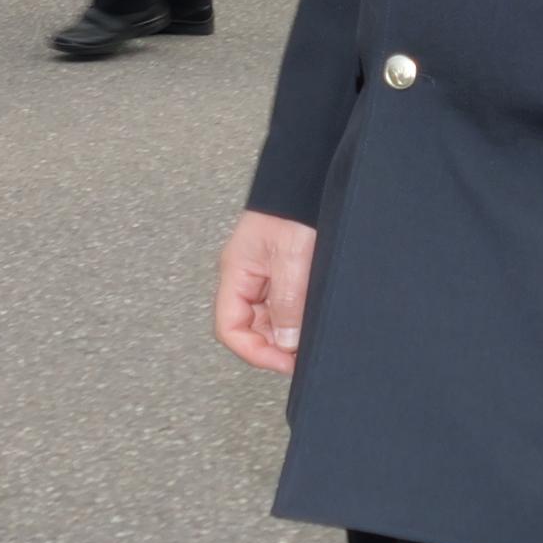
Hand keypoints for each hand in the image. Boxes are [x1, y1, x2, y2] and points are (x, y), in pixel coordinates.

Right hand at [214, 210, 317, 374]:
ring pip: (267, 320)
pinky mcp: (282, 271)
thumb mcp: (292, 258)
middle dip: (274, 345)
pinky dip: (296, 317)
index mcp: (236, 273)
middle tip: (303, 352)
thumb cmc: (294, 208)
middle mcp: (245, 278)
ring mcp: (262, 275)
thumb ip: (287, 302)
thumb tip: (285, 342)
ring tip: (310, 333)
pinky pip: (283, 305)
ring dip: (287, 331)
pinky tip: (312, 316)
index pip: (230, 329)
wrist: (308, 180)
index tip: (286, 362)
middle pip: (248, 328)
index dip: (255, 352)